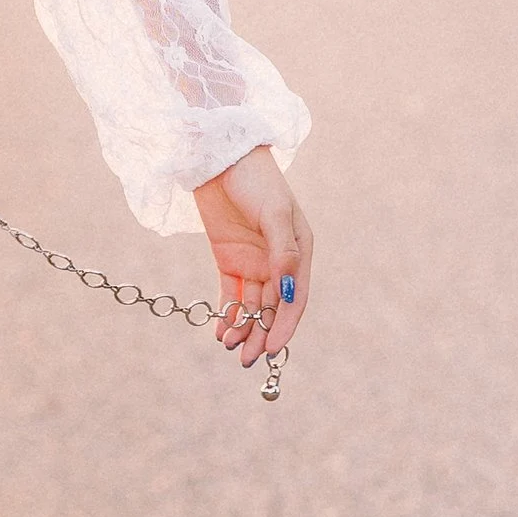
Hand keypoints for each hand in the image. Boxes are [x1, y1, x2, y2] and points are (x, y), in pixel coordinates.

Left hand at [193, 147, 311, 370]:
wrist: (220, 156)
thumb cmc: (255, 179)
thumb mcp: (273, 213)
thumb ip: (282, 252)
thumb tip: (288, 292)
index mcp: (299, 251)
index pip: (294, 299)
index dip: (284, 327)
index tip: (270, 350)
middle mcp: (278, 261)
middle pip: (273, 308)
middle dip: (260, 334)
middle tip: (244, 360)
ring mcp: (253, 262)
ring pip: (252, 305)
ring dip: (242, 327)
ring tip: (227, 346)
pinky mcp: (228, 259)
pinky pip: (230, 294)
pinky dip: (226, 313)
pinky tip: (218, 331)